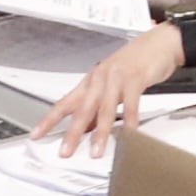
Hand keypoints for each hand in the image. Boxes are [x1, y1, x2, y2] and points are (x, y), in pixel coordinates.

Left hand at [30, 22, 189, 156]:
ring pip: (106, 109)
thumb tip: (86, 130)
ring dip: (101, 132)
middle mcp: (100, 79)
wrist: (159, 43)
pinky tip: (130, 132)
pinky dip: (130, 119)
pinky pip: (132, 102)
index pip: (64, 104)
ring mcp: (117, 77)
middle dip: (73, 133)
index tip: (36, 135)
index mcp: (90, 82)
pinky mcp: (136, 77)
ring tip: (97, 151)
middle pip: (83, 109)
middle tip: (66, 152)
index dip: (49, 120)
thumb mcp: (111, 85)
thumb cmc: (135, 63)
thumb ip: (98, 107)